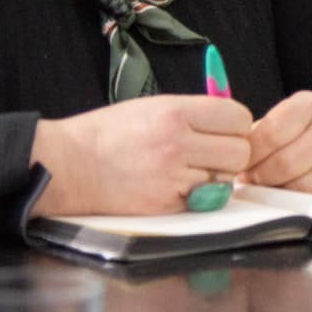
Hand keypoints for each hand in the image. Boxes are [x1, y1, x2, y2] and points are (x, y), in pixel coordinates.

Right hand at [29, 94, 253, 216]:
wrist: (71, 165)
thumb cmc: (108, 133)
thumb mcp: (151, 107)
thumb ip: (192, 112)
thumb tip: (228, 119)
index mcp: (175, 112)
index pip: (237, 116)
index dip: (237, 124)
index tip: (227, 129)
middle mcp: (178, 143)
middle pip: (240, 151)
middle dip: (232, 152)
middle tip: (215, 153)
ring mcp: (173, 176)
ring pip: (227, 178)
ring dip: (218, 176)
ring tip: (194, 170)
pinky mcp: (167, 204)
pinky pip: (205, 200)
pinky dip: (200, 195)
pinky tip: (179, 186)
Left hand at [243, 90, 311, 195]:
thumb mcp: (292, 113)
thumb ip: (263, 131)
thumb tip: (234, 156)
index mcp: (309, 105)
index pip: (270, 134)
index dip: (249, 155)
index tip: (239, 163)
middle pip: (284, 163)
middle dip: (260, 176)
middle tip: (250, 179)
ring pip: (301, 185)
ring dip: (278, 189)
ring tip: (269, 185)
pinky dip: (300, 197)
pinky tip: (292, 189)